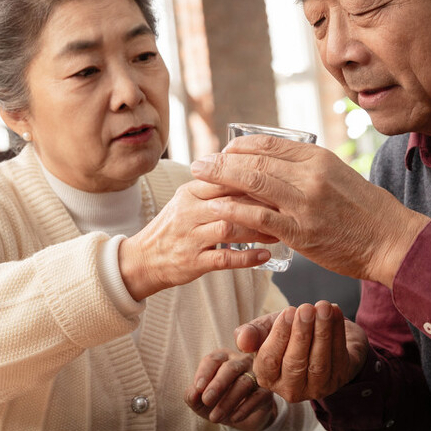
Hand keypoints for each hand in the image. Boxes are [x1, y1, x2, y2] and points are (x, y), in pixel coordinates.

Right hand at [118, 179, 273, 298]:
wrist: (143, 259)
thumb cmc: (175, 226)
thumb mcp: (188, 199)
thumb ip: (215, 186)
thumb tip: (252, 168)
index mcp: (190, 192)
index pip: (224, 178)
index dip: (253, 179)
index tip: (278, 180)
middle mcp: (189, 212)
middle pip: (230, 201)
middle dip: (261, 203)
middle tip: (286, 206)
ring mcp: (190, 237)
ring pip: (229, 228)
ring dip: (258, 230)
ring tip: (279, 232)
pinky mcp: (193, 262)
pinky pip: (224, 259)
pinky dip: (247, 258)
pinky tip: (265, 256)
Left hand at [184, 349, 277, 430]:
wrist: (240, 416)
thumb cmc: (217, 401)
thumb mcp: (201, 401)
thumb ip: (192, 396)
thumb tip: (193, 393)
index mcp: (223, 359)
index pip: (213, 360)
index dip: (204, 373)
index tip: (198, 389)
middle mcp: (241, 362)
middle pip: (230, 368)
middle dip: (218, 384)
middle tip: (207, 400)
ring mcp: (256, 375)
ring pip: (244, 383)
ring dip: (228, 401)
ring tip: (215, 418)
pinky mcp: (266, 391)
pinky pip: (257, 397)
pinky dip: (244, 408)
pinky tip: (233, 418)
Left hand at [191, 137, 430, 285]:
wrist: (391, 239)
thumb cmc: (365, 211)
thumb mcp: (338, 176)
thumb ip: (307, 169)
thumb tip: (276, 166)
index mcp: (318, 157)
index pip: (269, 144)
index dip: (239, 146)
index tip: (223, 150)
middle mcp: (310, 175)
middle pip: (255, 161)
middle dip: (221, 161)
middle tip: (198, 163)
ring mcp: (305, 203)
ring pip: (253, 184)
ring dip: (220, 181)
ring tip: (199, 180)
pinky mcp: (301, 232)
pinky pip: (260, 218)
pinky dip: (235, 212)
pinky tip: (217, 211)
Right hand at [235, 301, 368, 403]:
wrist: (320, 334)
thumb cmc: (289, 333)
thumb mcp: (268, 329)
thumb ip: (252, 333)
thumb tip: (242, 341)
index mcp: (267, 378)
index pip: (269, 360)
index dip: (279, 336)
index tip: (288, 311)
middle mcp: (290, 389)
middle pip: (295, 363)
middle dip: (302, 334)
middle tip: (306, 308)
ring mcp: (316, 387)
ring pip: (319, 362)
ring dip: (322, 332)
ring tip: (323, 308)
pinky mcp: (339, 380)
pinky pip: (338, 356)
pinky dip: (338, 332)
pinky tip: (335, 312)